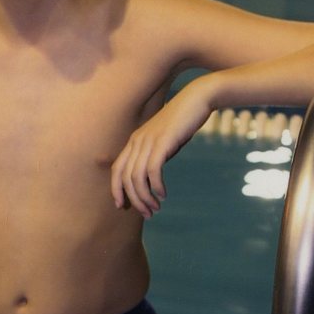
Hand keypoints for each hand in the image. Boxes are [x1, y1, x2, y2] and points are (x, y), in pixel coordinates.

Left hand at [111, 79, 212, 217]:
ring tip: (155, 208)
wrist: (196, 100)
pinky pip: (152, 170)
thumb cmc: (182, 123)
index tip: (123, 207)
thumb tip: (152, 179)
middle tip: (148, 214)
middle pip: (126, 178)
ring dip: (145, 197)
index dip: (116, 189)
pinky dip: (156, 186)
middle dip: (134, 200)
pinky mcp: (162, 142)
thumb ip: (155, 157)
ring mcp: (148, 141)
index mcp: (134, 141)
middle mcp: (137, 141)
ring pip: (137, 177)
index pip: (117, 170)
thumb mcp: (164, 142)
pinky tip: (163, 194)